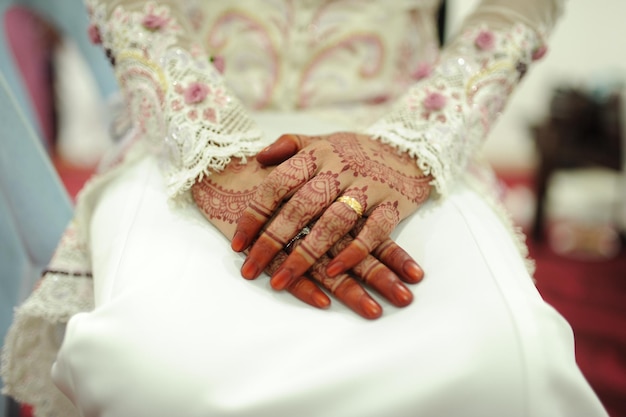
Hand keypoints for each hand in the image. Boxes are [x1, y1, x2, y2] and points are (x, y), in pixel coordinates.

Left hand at [232, 132, 431, 291]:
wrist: (409, 146)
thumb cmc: (355, 150)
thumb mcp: (321, 140)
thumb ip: (290, 145)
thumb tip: (258, 158)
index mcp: (318, 154)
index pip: (279, 184)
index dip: (256, 214)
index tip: (238, 244)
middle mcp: (340, 169)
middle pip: (301, 207)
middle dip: (272, 241)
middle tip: (251, 270)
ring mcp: (368, 187)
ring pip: (333, 222)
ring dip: (306, 254)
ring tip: (283, 280)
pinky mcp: (393, 204)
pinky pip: (374, 231)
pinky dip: (354, 252)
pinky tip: (333, 272)